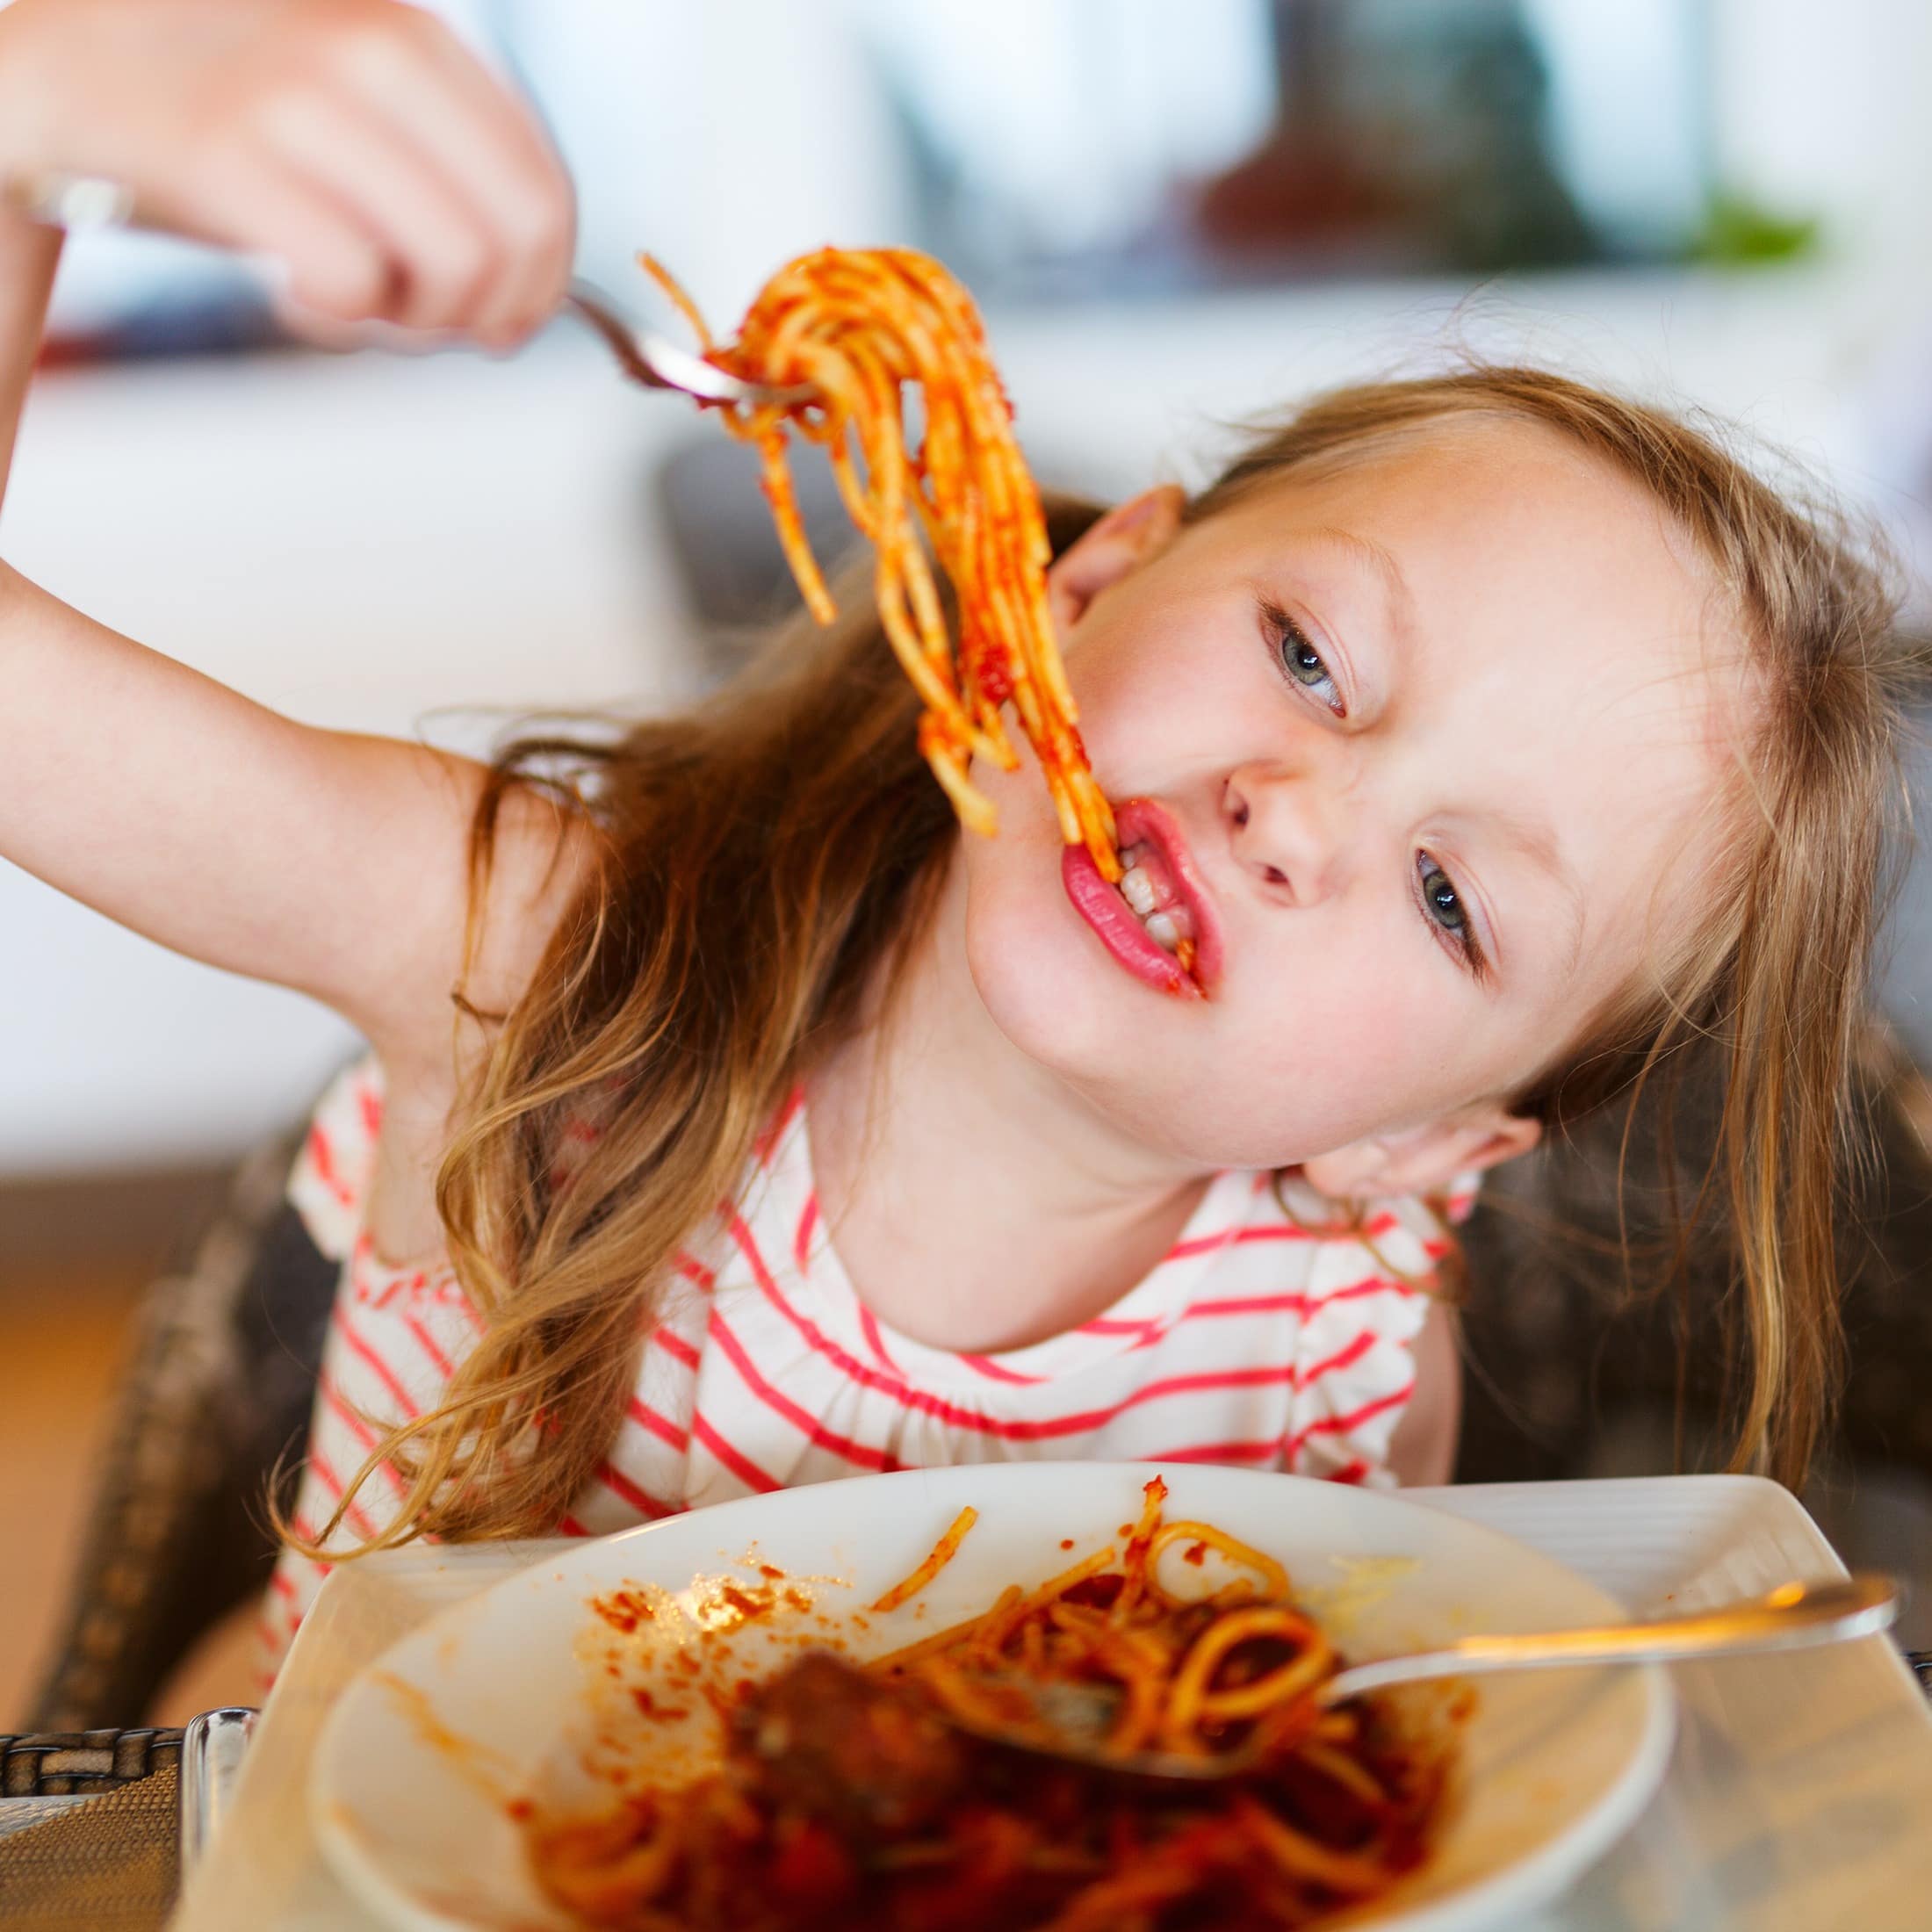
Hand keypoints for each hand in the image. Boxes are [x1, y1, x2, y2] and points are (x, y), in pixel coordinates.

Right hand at [0, 0, 574, 345]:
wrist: (36, 83)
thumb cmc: (208, 117)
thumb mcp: (343, 109)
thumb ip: (437, 168)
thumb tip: (537, 287)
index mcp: (407, 29)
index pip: (541, 183)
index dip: (541, 282)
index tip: (503, 320)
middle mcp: (362, 41)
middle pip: (515, 233)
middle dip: (491, 311)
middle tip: (427, 327)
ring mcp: (292, 90)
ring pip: (453, 262)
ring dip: (415, 322)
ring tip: (355, 307)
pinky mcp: (223, 149)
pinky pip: (354, 280)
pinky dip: (339, 319)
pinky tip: (297, 298)